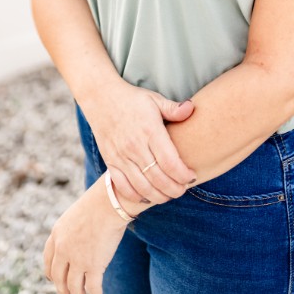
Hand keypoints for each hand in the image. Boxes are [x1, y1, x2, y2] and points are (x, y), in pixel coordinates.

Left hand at [44, 177, 125, 293]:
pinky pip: (92, 289)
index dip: (51, 273)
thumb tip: (77, 240)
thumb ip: (71, 230)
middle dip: (62, 289)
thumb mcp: (75, 215)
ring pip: (74, 287)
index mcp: (57, 234)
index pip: (48, 260)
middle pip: (58, 277)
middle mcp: (63, 249)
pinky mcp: (93, 266)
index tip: (53, 279)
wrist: (109, 202)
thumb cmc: (97, 203)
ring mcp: (77, 259)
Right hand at [82, 81, 196, 204]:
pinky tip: (147, 196)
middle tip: (183, 189)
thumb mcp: (154, 99)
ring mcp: (121, 156)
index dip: (183, 175)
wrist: (100, 97)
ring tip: (169, 195)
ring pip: (142, 187)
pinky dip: (136, 196)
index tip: (192, 176)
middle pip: (158, 179)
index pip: (170, 162)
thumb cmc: (132, 99)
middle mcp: (135, 146)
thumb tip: (192, 109)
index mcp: (150, 130)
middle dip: (175, 189)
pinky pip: (123, 187)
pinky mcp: (110, 162)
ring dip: (159, 196)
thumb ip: (173, 108)